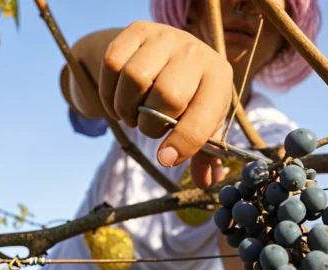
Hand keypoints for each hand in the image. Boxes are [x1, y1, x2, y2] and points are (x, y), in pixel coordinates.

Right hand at [100, 21, 232, 182]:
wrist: (169, 52)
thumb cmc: (191, 95)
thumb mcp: (202, 119)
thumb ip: (205, 153)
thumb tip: (206, 182)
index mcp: (218, 77)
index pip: (202, 117)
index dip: (184, 144)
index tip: (166, 159)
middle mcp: (195, 53)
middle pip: (166, 96)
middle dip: (152, 125)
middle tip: (149, 129)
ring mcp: (165, 37)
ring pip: (134, 78)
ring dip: (127, 108)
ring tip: (133, 115)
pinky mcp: (137, 30)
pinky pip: (113, 64)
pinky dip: (109, 92)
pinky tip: (117, 100)